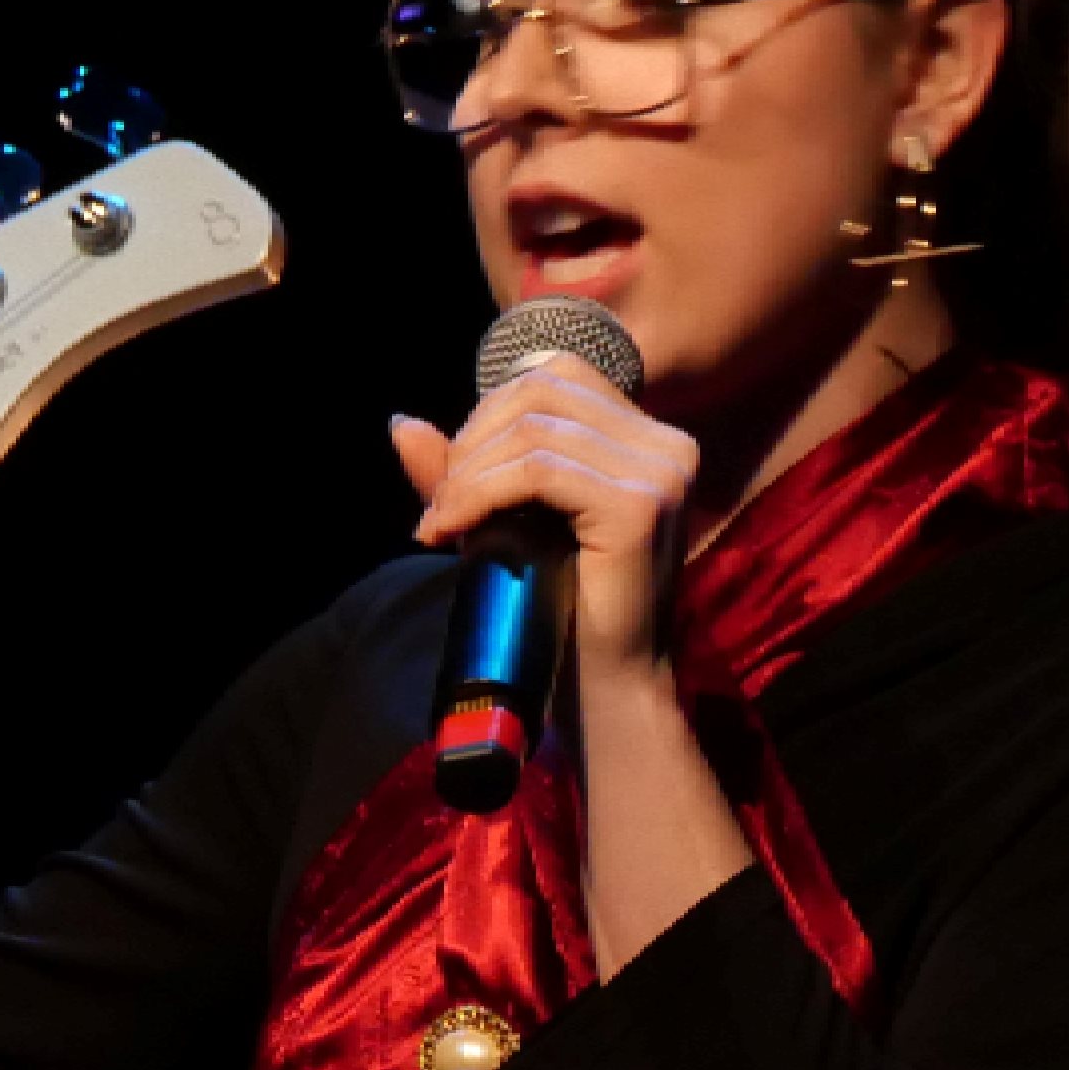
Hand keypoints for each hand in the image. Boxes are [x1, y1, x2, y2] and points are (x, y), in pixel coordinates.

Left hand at [390, 352, 701, 674]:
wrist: (604, 691)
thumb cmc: (556, 612)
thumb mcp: (499, 526)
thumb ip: (459, 471)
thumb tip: (401, 422)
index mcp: (646, 438)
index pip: (555, 378)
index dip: (488, 416)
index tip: (455, 483)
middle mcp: (667, 443)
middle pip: (541, 391)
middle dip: (472, 442)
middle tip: (441, 505)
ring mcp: (661, 472)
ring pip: (534, 431)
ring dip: (467, 475)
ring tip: (441, 525)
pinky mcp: (640, 507)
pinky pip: (540, 472)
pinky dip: (480, 494)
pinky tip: (451, 532)